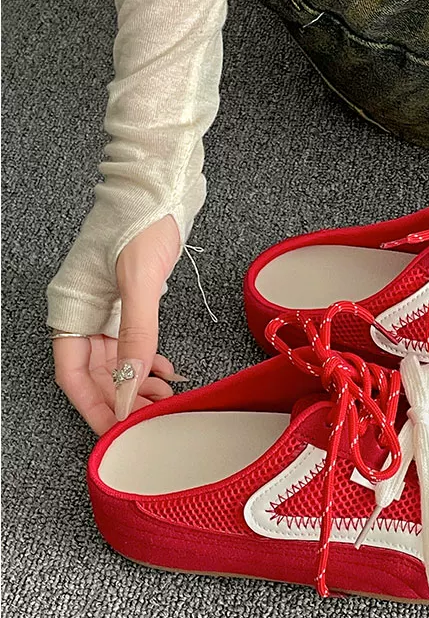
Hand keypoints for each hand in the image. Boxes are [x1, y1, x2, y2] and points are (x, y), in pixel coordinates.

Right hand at [53, 216, 183, 433]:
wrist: (160, 188)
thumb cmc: (141, 222)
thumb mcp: (139, 282)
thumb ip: (136, 333)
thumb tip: (131, 382)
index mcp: (72, 308)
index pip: (74, 374)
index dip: (95, 405)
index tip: (118, 429)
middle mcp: (85, 312)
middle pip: (97, 373)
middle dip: (124, 398)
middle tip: (152, 417)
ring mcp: (108, 307)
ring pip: (118, 361)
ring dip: (140, 382)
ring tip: (166, 398)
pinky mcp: (130, 301)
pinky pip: (135, 343)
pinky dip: (149, 360)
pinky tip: (167, 371)